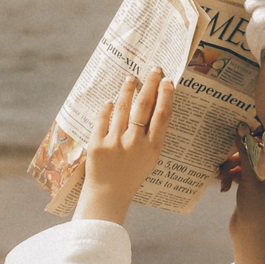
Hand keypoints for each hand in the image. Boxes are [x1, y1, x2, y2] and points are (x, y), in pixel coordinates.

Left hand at [73, 68, 174, 225]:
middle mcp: (135, 144)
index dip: (165, 95)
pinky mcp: (98, 145)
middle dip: (150, 84)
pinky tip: (110, 100)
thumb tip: (157, 105)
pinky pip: (103, 119)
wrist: (108, 194)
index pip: (162, 115)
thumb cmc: (131, 174)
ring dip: (128, 89)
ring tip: (131, 78)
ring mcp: (115, 143)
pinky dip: (107, 107)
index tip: (167, 80)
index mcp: (152, 148)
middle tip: (153, 70)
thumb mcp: (150, 158)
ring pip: (123, 108)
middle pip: (144, 106)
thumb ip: (153, 135)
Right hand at [220, 127, 264, 263]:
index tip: (234, 129)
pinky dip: (228, 178)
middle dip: (233, 158)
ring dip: (228, 169)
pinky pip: (237, 175)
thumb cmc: (255, 209)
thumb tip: (241, 127)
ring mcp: (259, 179)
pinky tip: (222, 186)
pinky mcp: (248, 188)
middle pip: (249, 153)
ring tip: (219, 177)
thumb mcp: (250, 178)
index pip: (263, 142)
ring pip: (241, 164)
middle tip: (220, 163)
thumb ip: (246, 153)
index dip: (248, 135)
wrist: (249, 237)